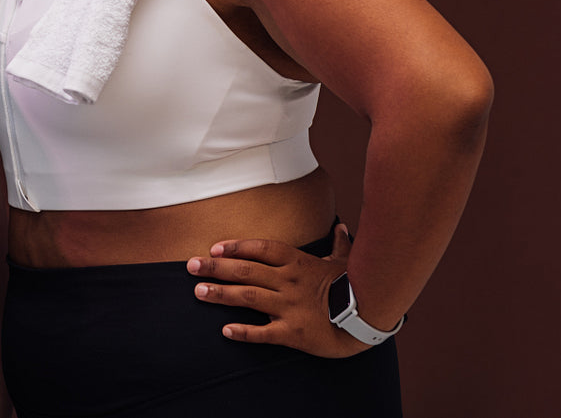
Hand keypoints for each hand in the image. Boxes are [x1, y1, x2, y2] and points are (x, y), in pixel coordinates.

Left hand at [186, 223, 367, 357]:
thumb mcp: (345, 262)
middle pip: (246, 270)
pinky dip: (244, 331)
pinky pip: (264, 332)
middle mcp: (289, 282)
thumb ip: (339, 244)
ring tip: (198, 292)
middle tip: (190, 266)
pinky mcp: (294, 332)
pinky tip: (225, 330)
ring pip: (249, 297)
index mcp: (298, 262)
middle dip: (215, 267)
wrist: (370, 318)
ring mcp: (290, 307)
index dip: (236, 247)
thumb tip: (342, 227)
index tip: (214, 247)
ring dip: (221, 294)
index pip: (260, 249)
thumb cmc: (356, 286)